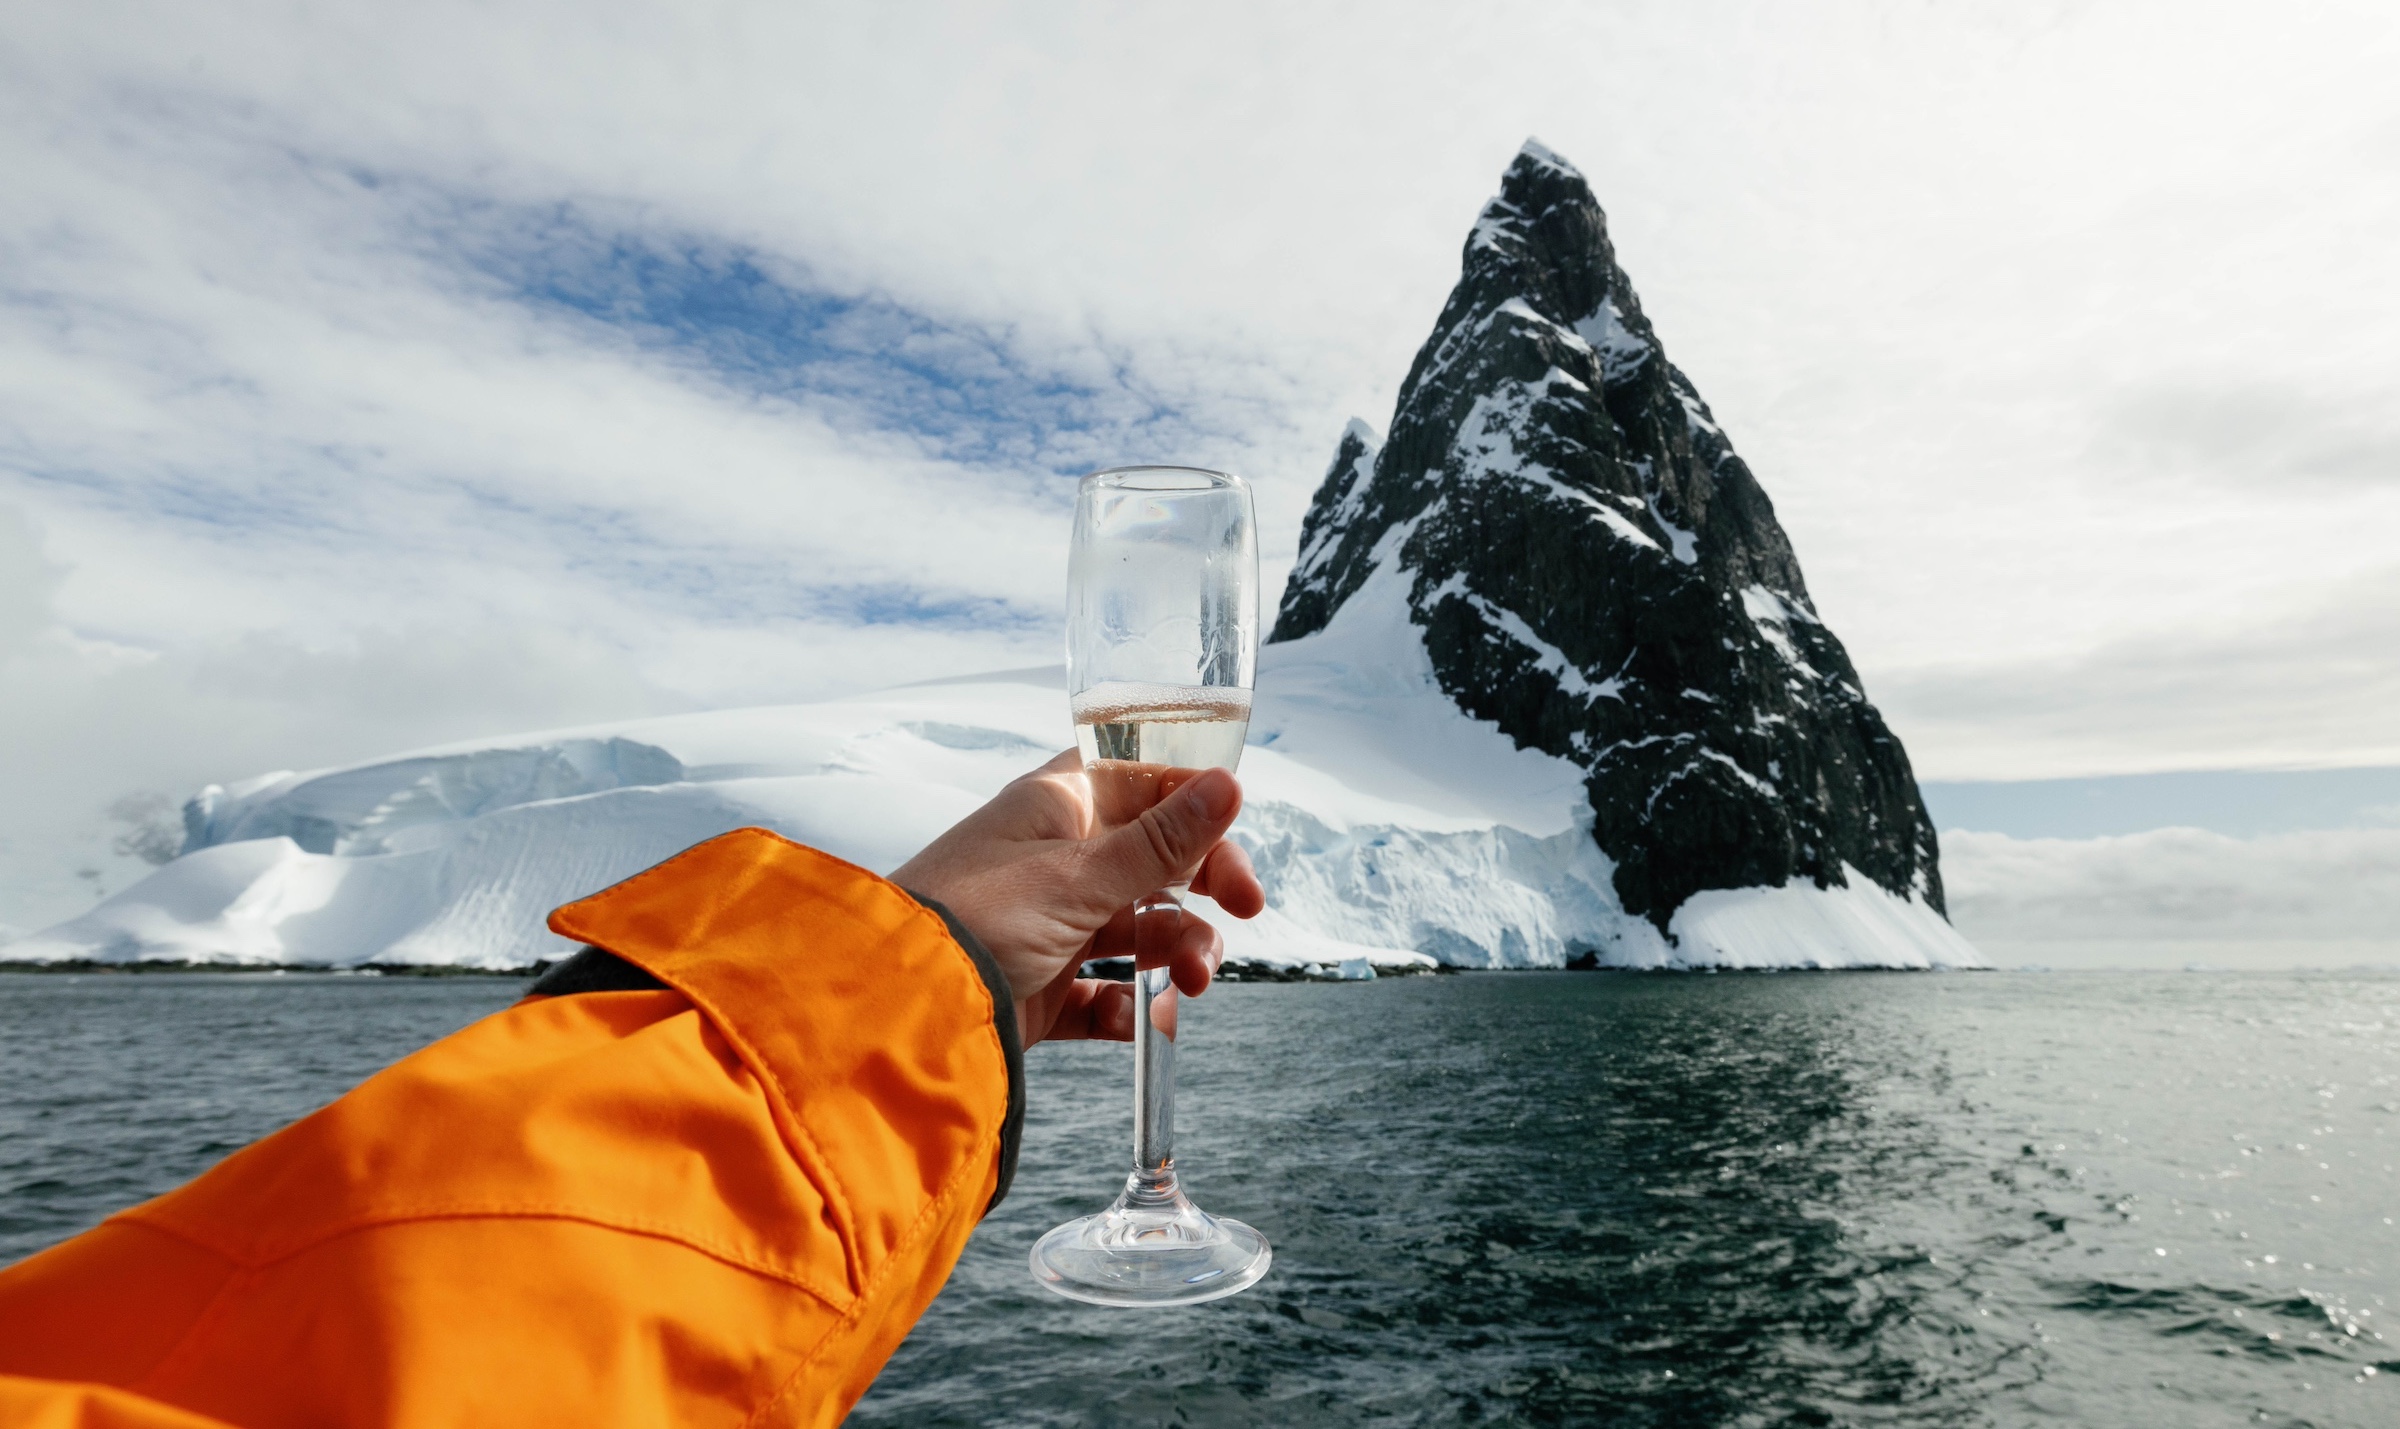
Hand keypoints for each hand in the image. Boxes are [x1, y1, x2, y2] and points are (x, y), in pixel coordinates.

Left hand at [889, 750, 1265, 1045]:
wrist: (895, 1012)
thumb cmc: (973, 920)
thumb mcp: (1079, 878)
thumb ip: (1161, 842)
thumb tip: (1229, 784)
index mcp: (1056, 807)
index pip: (1142, 781)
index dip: (1194, 803)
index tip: (1234, 835)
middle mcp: (1054, 860)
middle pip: (1153, 859)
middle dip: (1203, 887)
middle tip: (1242, 912)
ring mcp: (1047, 925)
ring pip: (1138, 928)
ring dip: (1177, 952)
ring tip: (1189, 983)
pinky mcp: (1039, 989)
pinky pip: (1103, 993)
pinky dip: (1129, 1008)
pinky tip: (1139, 1020)